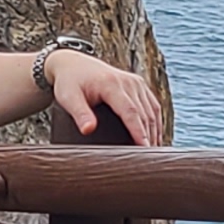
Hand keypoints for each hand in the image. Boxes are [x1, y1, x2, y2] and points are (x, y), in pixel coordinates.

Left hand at [46, 48, 166, 145]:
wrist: (73, 64)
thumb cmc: (69, 82)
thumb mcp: (68, 98)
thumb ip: (79, 114)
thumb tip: (88, 130)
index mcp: (111, 84)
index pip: (130, 112)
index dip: (139, 132)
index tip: (144, 149)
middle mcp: (128, 82)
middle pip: (145, 114)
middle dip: (149, 137)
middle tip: (149, 160)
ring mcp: (135, 82)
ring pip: (152, 111)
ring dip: (154, 132)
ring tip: (153, 154)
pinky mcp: (139, 85)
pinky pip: (153, 106)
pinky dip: (155, 123)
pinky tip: (154, 138)